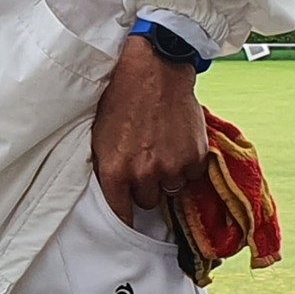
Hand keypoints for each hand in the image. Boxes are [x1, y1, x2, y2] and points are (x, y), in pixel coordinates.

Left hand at [90, 35, 207, 226]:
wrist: (153, 72)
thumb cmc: (120, 100)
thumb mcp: (99, 136)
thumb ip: (107, 168)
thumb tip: (113, 193)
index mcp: (114, 170)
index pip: (120, 213)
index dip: (125, 217)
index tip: (128, 221)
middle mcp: (143, 173)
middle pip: (148, 201)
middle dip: (146, 186)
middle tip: (145, 161)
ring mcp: (172, 167)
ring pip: (171, 189)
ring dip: (168, 175)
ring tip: (161, 147)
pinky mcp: (195, 158)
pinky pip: (191, 175)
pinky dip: (187, 163)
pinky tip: (176, 141)